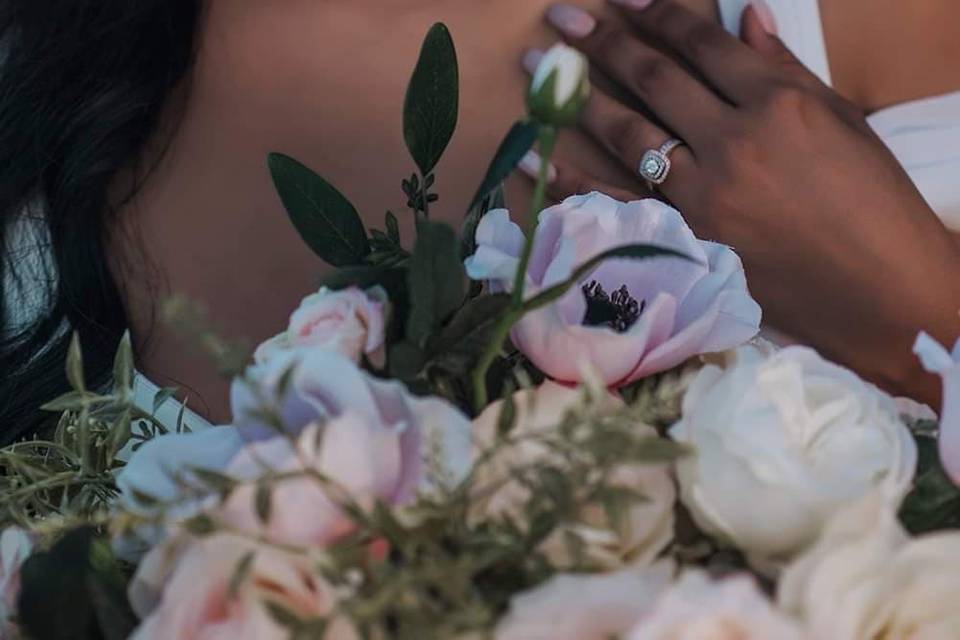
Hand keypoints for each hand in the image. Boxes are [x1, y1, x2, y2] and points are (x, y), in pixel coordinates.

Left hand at [524, 0, 959, 404]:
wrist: (883, 294)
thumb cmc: (875, 204)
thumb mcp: (844, 123)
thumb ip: (785, 69)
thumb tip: (744, 18)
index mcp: (778, 104)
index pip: (700, 43)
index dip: (655, 12)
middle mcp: (733, 144)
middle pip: (653, 80)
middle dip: (603, 43)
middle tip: (561, 18)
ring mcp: (704, 197)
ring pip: (626, 134)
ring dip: (575, 96)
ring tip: (536, 66)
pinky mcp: (687, 243)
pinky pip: (614, 205)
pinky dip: (570, 179)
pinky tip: (533, 155)